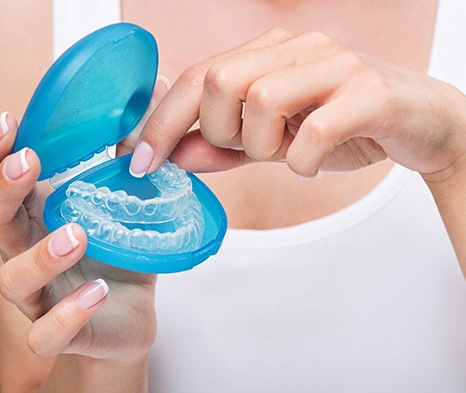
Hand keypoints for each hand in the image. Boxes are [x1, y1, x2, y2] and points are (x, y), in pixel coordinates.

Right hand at [0, 113, 155, 359]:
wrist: (130, 312)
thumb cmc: (120, 254)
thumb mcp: (128, 205)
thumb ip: (127, 163)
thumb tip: (142, 104)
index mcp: (41, 222)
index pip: (10, 188)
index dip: (1, 156)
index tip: (10, 121)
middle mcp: (31, 256)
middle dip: (4, 192)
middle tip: (27, 162)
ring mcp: (43, 298)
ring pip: (14, 281)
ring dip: (41, 255)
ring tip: (76, 233)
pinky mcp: (65, 333)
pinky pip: (49, 333)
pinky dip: (69, 313)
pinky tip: (98, 291)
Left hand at [129, 28, 465, 181]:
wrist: (419, 124)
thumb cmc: (341, 128)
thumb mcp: (272, 141)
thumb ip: (224, 147)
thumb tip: (175, 156)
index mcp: (270, 54)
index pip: (198, 76)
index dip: (161, 121)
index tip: (140, 162)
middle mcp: (297, 48)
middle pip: (220, 80)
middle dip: (221, 131)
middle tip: (249, 149)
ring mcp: (334, 65)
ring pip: (261, 100)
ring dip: (264, 146)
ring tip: (289, 153)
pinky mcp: (367, 92)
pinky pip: (313, 129)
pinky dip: (303, 158)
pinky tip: (314, 161)